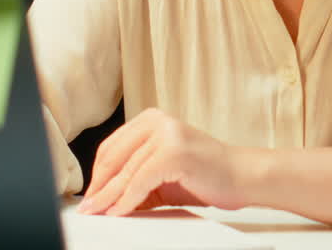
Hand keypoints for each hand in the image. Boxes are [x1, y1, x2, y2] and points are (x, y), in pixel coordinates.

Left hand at [77, 107, 253, 215]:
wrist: (242, 177)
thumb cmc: (205, 175)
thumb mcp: (161, 174)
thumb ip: (135, 179)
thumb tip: (103, 198)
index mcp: (152, 119)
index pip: (112, 146)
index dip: (97, 174)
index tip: (90, 194)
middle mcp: (157, 121)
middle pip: (114, 157)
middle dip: (99, 187)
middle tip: (88, 208)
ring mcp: (167, 133)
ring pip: (126, 171)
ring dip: (109, 197)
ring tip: (99, 213)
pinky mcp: (174, 152)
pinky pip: (140, 180)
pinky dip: (127, 200)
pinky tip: (120, 212)